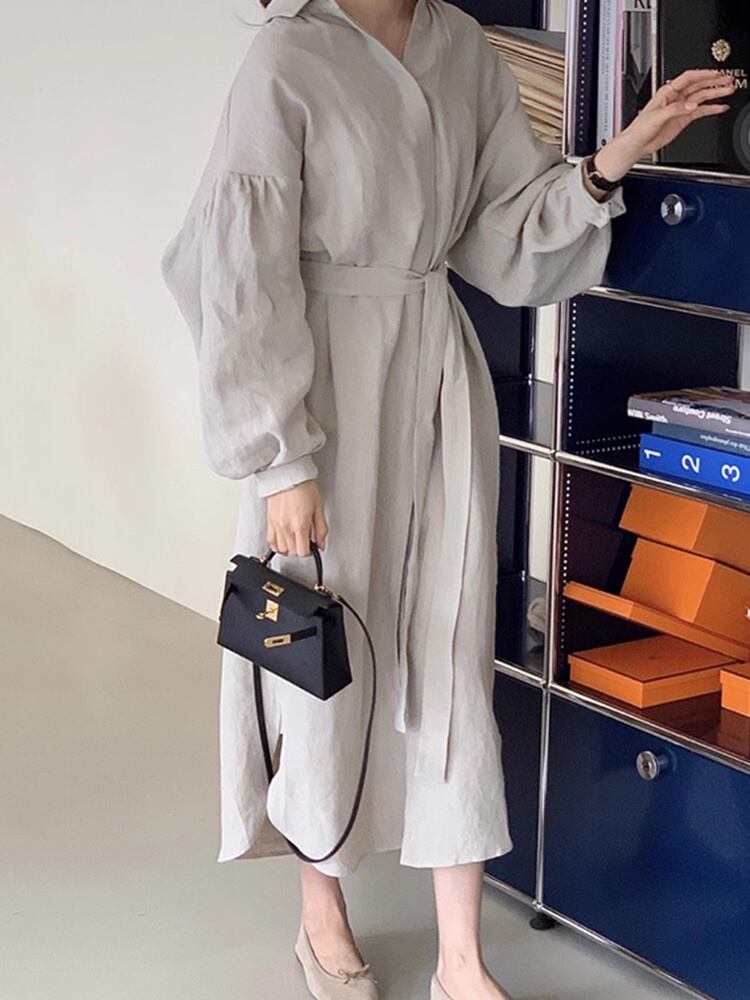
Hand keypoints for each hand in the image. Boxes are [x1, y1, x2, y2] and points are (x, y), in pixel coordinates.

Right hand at [266, 479, 327, 556]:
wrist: (287, 474)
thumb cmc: (303, 486)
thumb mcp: (319, 508)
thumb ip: (321, 529)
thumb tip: (321, 543)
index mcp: (300, 525)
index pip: (303, 552)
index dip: (309, 551)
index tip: (312, 545)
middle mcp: (286, 527)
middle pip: (292, 552)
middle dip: (300, 549)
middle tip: (306, 539)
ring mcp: (276, 525)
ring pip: (281, 549)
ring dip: (289, 548)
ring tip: (295, 539)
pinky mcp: (269, 521)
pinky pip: (270, 541)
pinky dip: (277, 544)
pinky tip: (284, 540)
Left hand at [594, 68, 737, 181]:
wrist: (637, 144)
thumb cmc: (640, 128)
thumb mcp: (656, 116)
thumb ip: (675, 109)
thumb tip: (691, 105)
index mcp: (667, 92)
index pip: (688, 78)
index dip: (702, 74)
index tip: (715, 73)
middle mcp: (675, 97)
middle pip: (698, 85)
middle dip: (713, 82)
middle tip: (728, 79)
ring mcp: (680, 108)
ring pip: (701, 97)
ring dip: (715, 93)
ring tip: (729, 90)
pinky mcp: (683, 119)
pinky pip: (700, 111)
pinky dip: (711, 109)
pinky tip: (720, 107)